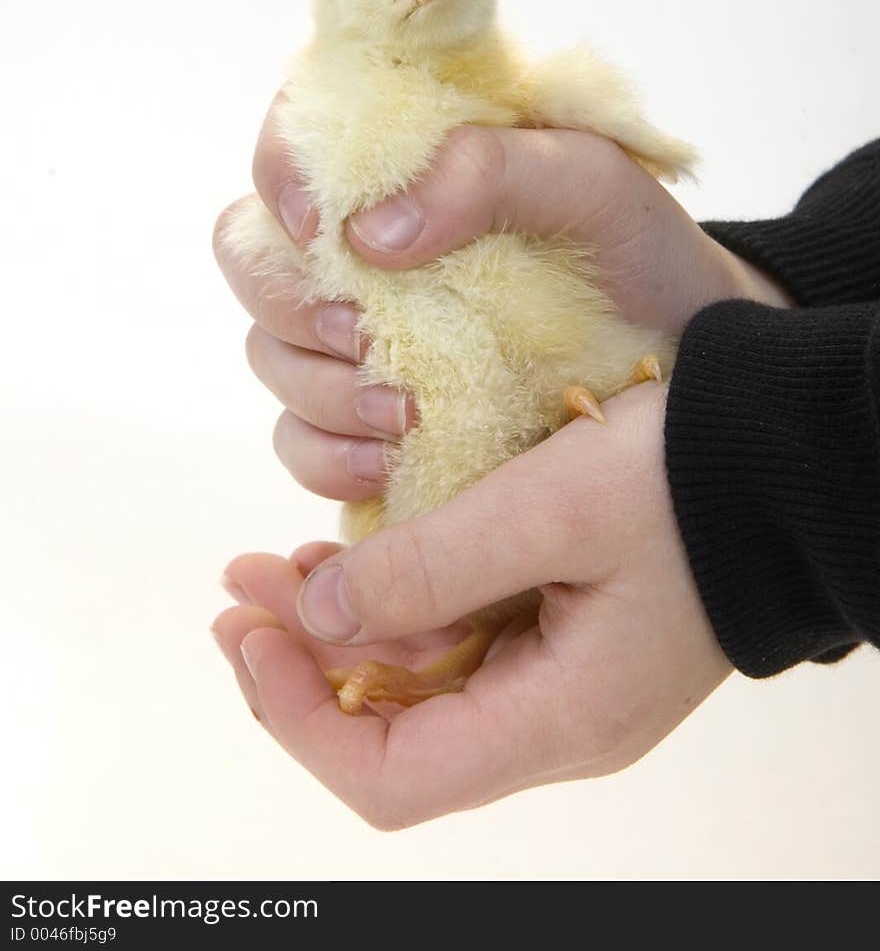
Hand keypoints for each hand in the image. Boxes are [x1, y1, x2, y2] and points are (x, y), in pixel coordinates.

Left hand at [211, 383, 731, 827]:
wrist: (789, 459)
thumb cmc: (687, 479)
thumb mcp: (548, 509)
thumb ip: (429, 569)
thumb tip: (323, 614)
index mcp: (560, 719)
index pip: (392, 778)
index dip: (296, 721)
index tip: (249, 635)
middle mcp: (558, 723)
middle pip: (397, 732)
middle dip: (304, 664)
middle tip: (242, 587)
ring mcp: (566, 683)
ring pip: (424, 685)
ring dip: (344, 632)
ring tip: (275, 567)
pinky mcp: (570, 638)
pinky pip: (464, 645)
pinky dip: (401, 609)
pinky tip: (355, 560)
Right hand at [213, 106, 791, 502]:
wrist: (686, 353)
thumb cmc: (636, 251)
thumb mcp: (588, 182)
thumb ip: (486, 171)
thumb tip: (368, 233)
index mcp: (404, 161)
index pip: (295, 138)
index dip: (281, 174)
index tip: (320, 230)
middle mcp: (363, 243)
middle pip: (255, 258)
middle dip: (293, 305)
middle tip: (364, 337)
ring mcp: (360, 332)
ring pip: (270, 353)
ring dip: (318, 388)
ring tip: (403, 413)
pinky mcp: (369, 414)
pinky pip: (298, 439)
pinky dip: (327, 454)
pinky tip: (386, 459)